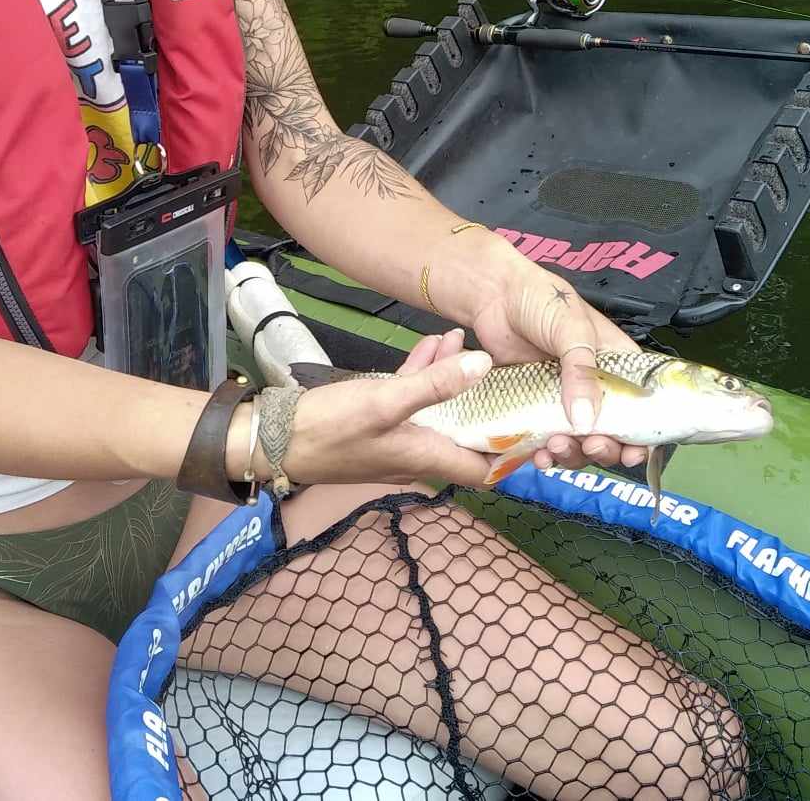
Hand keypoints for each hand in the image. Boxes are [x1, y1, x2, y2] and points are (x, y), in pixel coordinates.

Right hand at [283, 329, 500, 488]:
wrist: (274, 440)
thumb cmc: (332, 428)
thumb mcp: (386, 401)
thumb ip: (435, 385)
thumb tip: (485, 365)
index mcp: (429, 457)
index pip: (486, 468)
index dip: (514, 452)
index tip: (535, 421)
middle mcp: (419, 455)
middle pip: (467, 434)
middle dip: (487, 400)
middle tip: (507, 368)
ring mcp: (398, 439)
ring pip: (440, 411)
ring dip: (453, 379)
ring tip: (464, 340)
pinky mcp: (377, 424)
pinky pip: (412, 401)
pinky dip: (424, 376)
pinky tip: (432, 345)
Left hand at [458, 243, 645, 474]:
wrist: (493, 295)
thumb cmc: (541, 299)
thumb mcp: (571, 328)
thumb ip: (581, 373)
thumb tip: (586, 423)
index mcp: (616, 365)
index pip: (640, 407)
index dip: (641, 434)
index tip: (634, 454)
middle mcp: (595, 388)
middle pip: (612, 432)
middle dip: (605, 448)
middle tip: (591, 446)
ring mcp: (564, 400)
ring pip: (579, 441)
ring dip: (573, 453)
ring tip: (556, 447)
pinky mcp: (534, 408)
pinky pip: (545, 440)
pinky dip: (546, 453)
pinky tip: (538, 455)